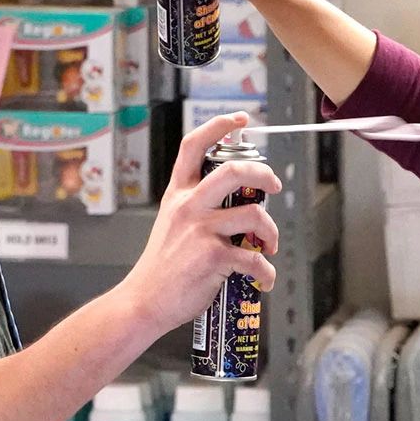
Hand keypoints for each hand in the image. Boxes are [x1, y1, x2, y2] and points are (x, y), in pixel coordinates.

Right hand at [118, 113, 281, 334]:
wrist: (145, 301)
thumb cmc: (162, 267)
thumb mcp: (171, 223)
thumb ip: (196, 207)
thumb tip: (235, 205)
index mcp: (178, 195)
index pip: (193, 147)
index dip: (218, 126)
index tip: (239, 120)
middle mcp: (189, 207)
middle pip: (234, 171)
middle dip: (264, 174)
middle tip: (274, 186)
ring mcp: (201, 230)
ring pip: (254, 214)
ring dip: (271, 231)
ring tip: (269, 244)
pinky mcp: (213, 256)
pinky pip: (254, 259)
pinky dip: (266, 271)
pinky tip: (264, 278)